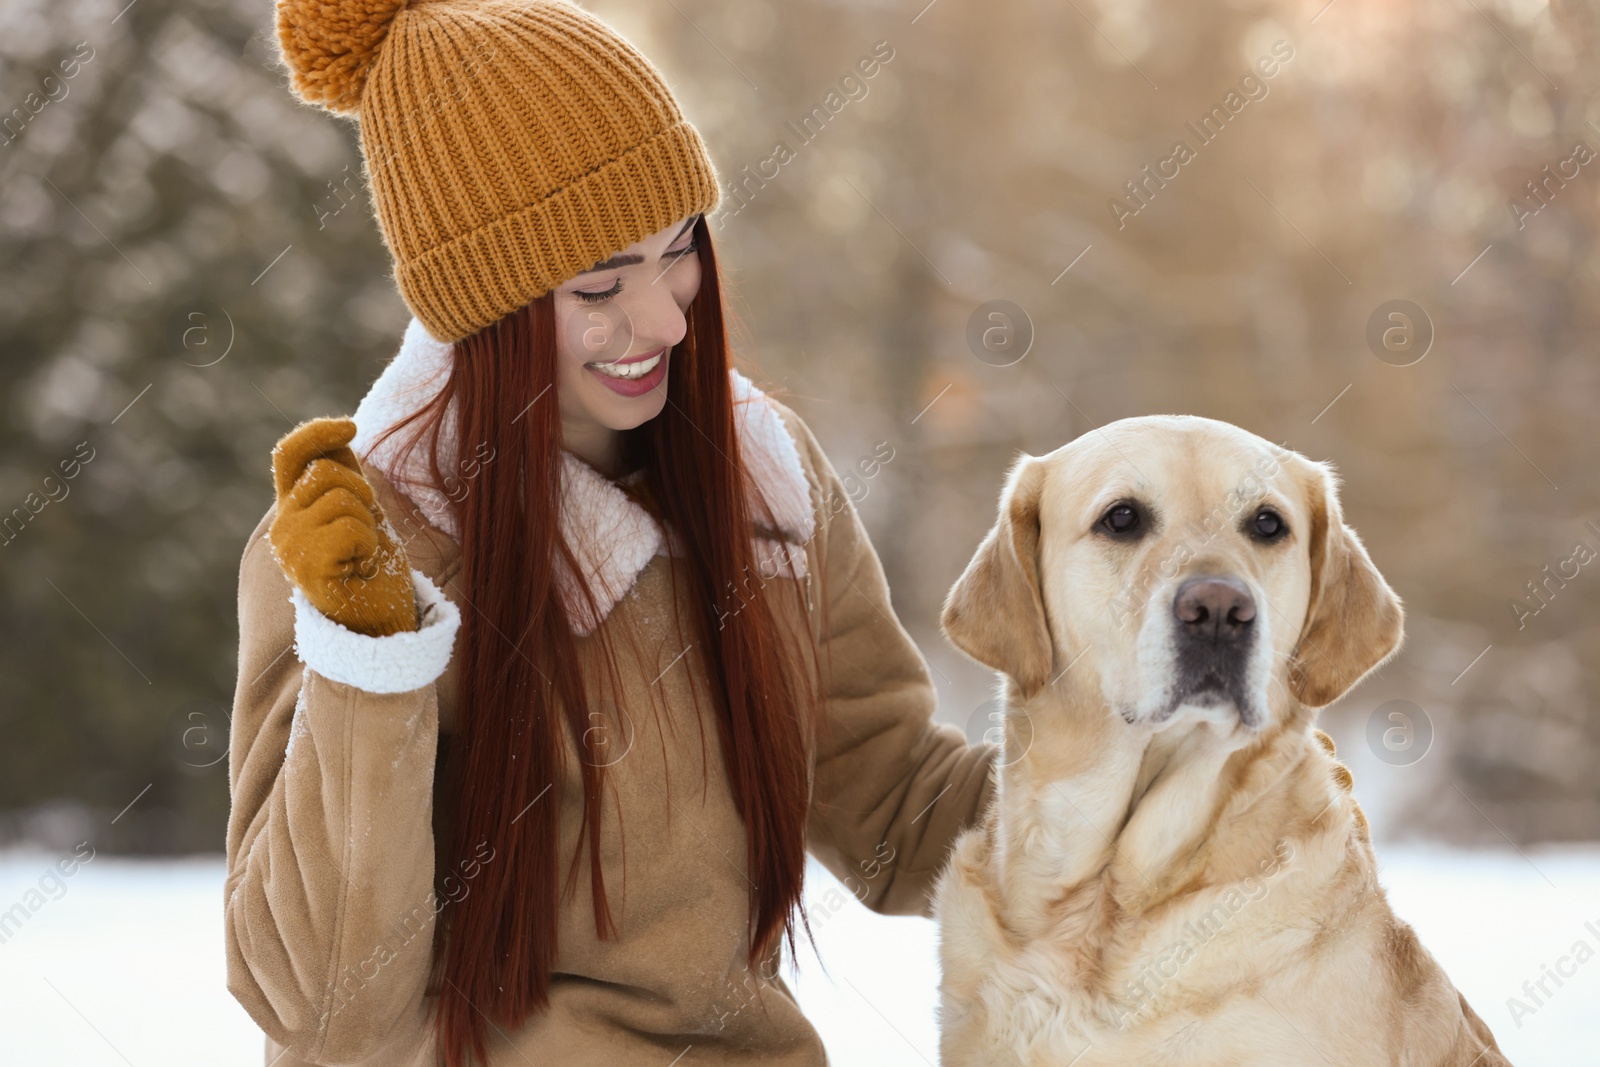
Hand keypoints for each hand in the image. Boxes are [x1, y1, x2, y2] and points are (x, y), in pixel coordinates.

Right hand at [267, 416, 417, 636]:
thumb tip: (342, 430)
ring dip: (367, 524)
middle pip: (326, 472)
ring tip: (361, 553)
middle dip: (362, 494)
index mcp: (293, 507)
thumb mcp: (362, 511)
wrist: (379, 621)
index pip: (290, 455)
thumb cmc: (372, 566)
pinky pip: (350, 528)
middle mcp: (283, 524)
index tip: (351, 425)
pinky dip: (368, 545)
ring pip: (340, 497)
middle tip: (366, 533)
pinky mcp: (305, 567)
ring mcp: (289, 546)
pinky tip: (359, 568)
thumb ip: (346, 477)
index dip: (316, 433)